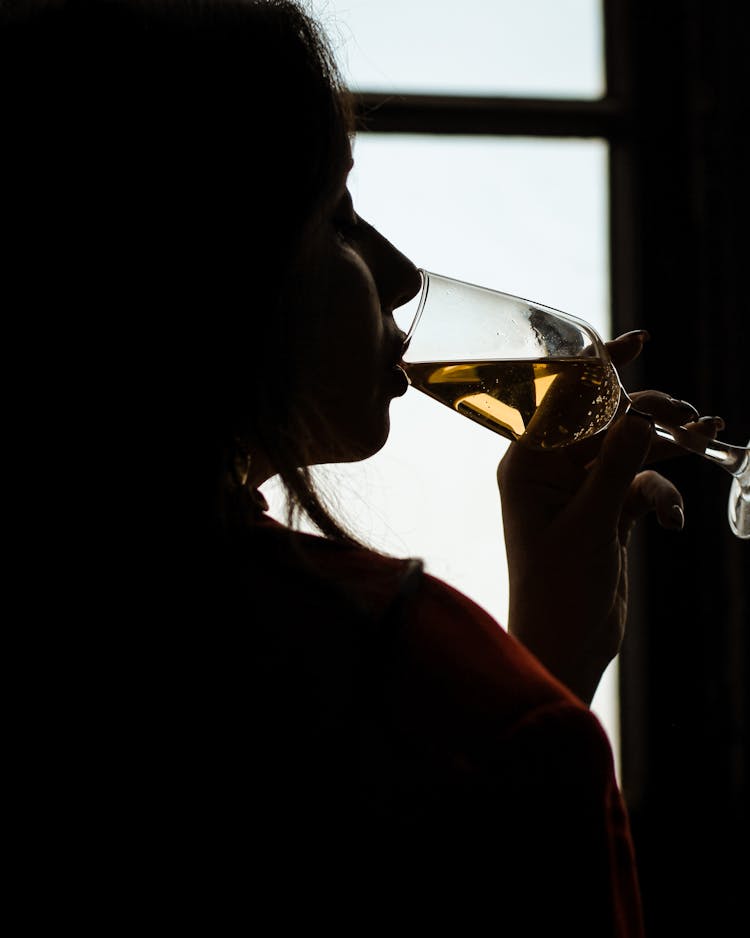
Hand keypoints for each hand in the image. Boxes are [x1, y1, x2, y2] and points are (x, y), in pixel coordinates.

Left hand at [497, 331, 720, 704]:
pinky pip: (640, 486)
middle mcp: (551, 471)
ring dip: (664, 451)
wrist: (566, 645)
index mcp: (528, 464)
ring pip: (628, 451)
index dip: (597, 366)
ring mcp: (580, 491)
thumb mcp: (590, 523)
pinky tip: (672, 521)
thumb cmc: (559, 588)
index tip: (637, 340)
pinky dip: (660, 497)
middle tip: (691, 417)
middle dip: (649, 415)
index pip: (561, 400)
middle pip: (605, 422)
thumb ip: (615, 466)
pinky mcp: (605, 513)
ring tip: (705, 441)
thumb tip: (640, 413)